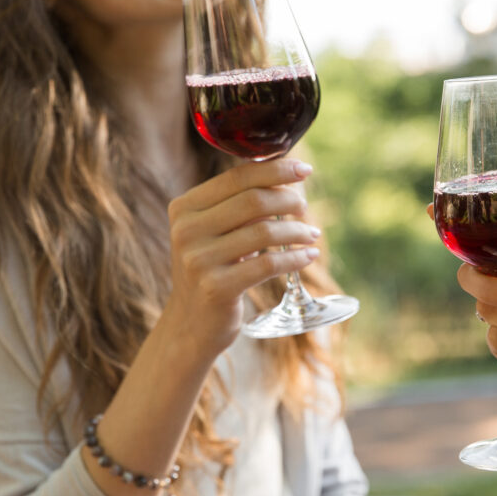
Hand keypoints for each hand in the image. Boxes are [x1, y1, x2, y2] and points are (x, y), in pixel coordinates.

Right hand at [163, 159, 320, 360]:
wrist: (189, 325)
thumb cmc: (212, 271)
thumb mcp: (213, 233)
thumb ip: (238, 207)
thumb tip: (286, 180)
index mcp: (184, 208)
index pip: (236, 177)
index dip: (275, 170)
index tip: (305, 170)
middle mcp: (186, 230)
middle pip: (253, 200)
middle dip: (288, 200)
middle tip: (305, 207)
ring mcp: (198, 260)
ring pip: (264, 232)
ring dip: (296, 231)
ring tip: (311, 234)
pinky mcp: (216, 288)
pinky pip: (268, 265)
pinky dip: (295, 258)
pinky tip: (308, 256)